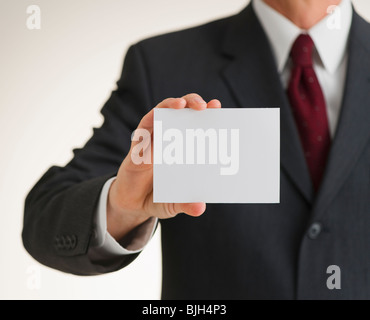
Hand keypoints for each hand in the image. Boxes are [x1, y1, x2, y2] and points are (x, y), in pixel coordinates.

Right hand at [106, 93, 220, 240]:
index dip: (206, 114)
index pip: (195, 125)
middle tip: (204, 106)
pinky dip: (151, 120)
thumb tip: (200, 208)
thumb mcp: (174, 203)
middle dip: (192, 103)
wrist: (132, 203)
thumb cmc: (157, 197)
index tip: (217, 107)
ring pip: (161, 114)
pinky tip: (159, 117)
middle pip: (180, 112)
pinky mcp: (137, 147)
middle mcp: (167, 140)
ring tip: (182, 104)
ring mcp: (152, 141)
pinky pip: (143, 129)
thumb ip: (186, 204)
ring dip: (171, 105)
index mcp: (181, 149)